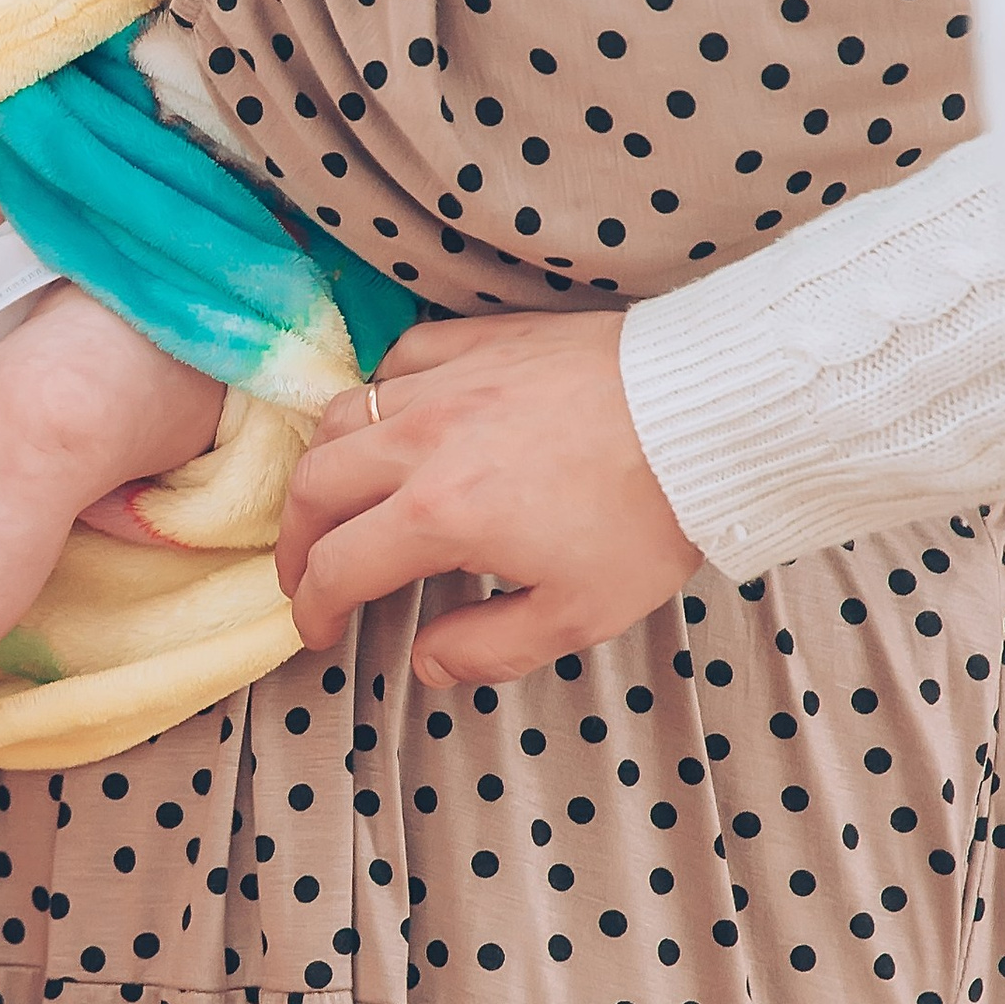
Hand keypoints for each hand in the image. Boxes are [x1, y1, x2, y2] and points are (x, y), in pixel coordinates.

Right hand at [277, 309, 700, 688]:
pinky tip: (394, 416)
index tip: (318, 631)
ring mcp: (448, 381)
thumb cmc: (649, 515)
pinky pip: (398, 360)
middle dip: (295, 539)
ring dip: (324, 465)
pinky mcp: (481, 340)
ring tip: (336, 498)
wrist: (709, 412)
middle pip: (314, 486)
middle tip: (307, 570)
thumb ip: (488, 649)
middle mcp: (423, 440)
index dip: (312, 609)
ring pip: (342, 415)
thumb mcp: (578, 614)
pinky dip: (378, 393)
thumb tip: (427, 663)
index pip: (337, 567)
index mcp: (439, 514)